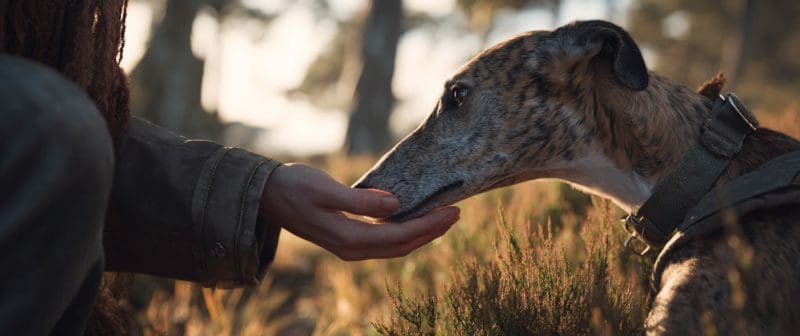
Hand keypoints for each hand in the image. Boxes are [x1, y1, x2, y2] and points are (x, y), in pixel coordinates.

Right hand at [260, 163, 459, 260]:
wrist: (267, 195)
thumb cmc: (294, 186)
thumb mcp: (325, 189)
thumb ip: (360, 200)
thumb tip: (395, 205)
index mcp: (349, 238)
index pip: (399, 236)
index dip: (428, 225)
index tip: (451, 210)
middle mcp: (352, 248)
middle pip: (402, 245)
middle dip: (432, 231)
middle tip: (457, 212)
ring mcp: (350, 246)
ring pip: (395, 246)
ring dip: (421, 232)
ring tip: (443, 216)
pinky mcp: (348, 238)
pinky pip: (385, 240)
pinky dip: (405, 231)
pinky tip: (415, 218)